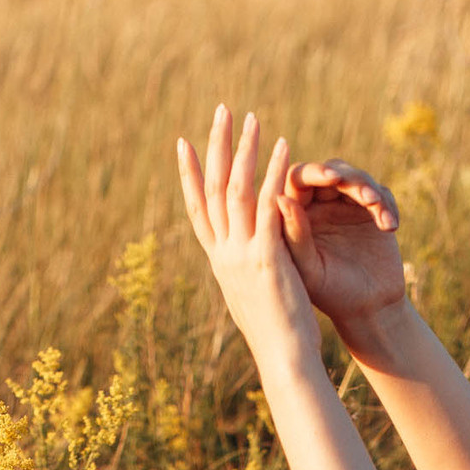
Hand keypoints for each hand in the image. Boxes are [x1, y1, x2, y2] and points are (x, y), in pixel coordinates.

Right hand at [177, 106, 318, 373]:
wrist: (281, 358)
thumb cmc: (272, 335)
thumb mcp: (249, 296)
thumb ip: (241, 271)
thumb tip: (236, 263)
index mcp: (218, 260)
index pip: (197, 209)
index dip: (190, 174)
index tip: (184, 143)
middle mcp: (223, 253)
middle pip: (213, 188)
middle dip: (216, 146)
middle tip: (221, 110)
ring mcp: (242, 254)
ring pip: (237, 190)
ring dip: (245, 150)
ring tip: (253, 118)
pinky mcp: (266, 257)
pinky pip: (270, 206)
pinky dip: (275, 174)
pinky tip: (285, 148)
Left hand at [279, 160, 410, 359]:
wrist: (369, 309)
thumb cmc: (331, 293)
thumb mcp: (310, 269)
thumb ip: (294, 236)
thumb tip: (279, 198)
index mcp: (297, 215)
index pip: (298, 179)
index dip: (314, 172)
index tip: (331, 178)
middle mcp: (319, 205)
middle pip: (332, 170)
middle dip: (350, 179)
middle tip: (367, 196)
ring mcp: (347, 206)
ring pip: (358, 178)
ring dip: (371, 191)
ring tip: (380, 212)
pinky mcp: (373, 212)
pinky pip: (382, 194)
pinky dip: (387, 206)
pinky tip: (390, 226)